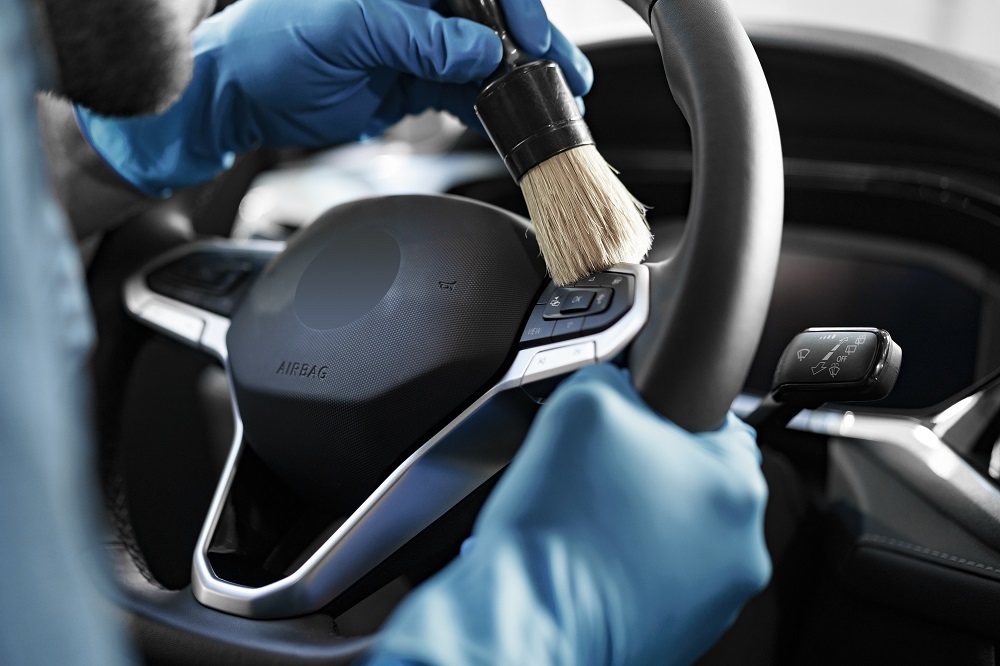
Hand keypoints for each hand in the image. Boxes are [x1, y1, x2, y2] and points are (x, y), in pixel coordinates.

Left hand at [75, 0, 592, 194]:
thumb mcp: (343, 30)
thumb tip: (476, 50)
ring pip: (484, 58)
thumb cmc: (269, 44)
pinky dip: (489, 109)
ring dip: (520, 82)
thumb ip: (414, 36)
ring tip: (557, 104)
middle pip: (491, 18)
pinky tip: (515, 121)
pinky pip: (462, 92)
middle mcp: (417, 3)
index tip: (535, 37)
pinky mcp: (413, 79)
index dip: (514, 6)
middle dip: (533, 46)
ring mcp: (418, 42)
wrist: (239, 95)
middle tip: (567, 78)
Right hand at [370, 364, 769, 665]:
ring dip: (637, 519)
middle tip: (595, 469)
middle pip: (695, 481)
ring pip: (675, 533)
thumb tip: (619, 383)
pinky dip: (624, 565)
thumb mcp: (585, 401)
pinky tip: (584, 554)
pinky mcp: (677, 635)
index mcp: (737, 488)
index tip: (633, 422)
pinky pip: (654, 578)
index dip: (666, 411)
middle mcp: (740, 550)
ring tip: (584, 516)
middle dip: (648, 468)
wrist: (525, 617)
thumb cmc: (557, 525)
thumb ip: (619, 375)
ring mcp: (713, 601)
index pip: (720, 422)